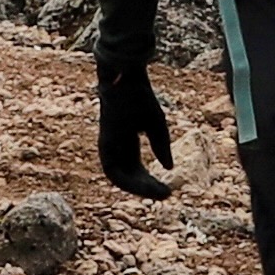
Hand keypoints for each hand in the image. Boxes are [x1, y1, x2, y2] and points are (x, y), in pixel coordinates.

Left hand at [96, 71, 175, 201]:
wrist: (125, 80)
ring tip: (160, 193)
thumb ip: (161, 146)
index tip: (168, 188)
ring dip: (139, 189)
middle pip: (130, 176)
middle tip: (166, 194)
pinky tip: (146, 186)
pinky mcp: (105, 146)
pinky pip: (113, 173)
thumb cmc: (140, 97)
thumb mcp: (156, 124)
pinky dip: (129, 182)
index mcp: (126, 142)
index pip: (137, 169)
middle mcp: (116, 148)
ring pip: (120, 178)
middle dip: (147, 187)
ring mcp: (108, 147)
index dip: (150, 181)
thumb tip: (169, 168)